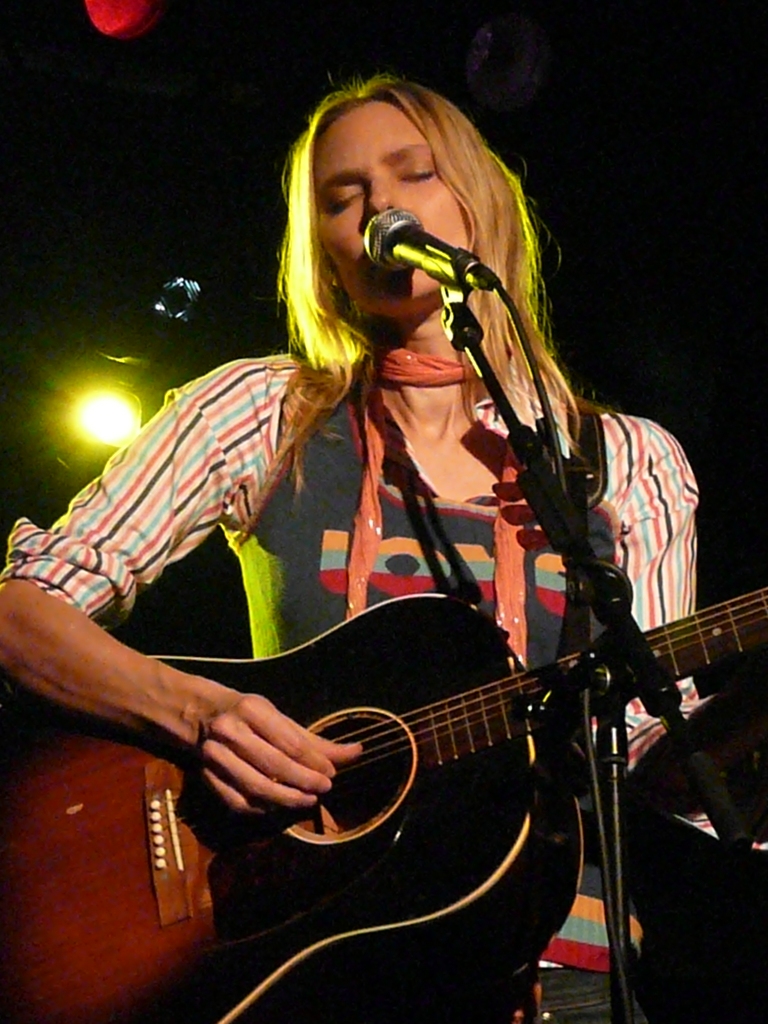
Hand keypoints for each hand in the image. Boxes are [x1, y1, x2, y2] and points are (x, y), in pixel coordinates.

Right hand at [198, 693, 361, 813]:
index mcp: (251, 709)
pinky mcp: (206, 777)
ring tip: (308, 800)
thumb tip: (356, 752)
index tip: (331, 772)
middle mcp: (230, 731)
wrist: (197, 713)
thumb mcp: (277, 717)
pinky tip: (280, 807)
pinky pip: (237, 801)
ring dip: (286, 799)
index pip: (289, 742)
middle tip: (324, 788)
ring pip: (256, 787)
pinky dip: (262, 808)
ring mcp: (214, 756)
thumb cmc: (246, 713)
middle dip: (304, 780)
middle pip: (274, 765)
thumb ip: (314, 739)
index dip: (313, 761)